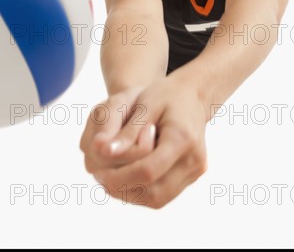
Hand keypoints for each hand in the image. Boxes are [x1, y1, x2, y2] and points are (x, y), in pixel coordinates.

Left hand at [92, 72, 208, 208]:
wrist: (191, 96)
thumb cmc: (165, 95)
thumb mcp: (144, 105)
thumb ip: (127, 131)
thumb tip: (102, 151)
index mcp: (183, 139)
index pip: (148, 170)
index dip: (120, 176)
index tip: (98, 172)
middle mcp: (194, 160)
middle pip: (154, 191)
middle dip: (123, 188)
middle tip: (100, 178)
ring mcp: (195, 171)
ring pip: (158, 199)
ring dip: (130, 194)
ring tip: (108, 180)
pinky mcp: (192, 176)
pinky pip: (164, 195)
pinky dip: (141, 191)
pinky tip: (123, 179)